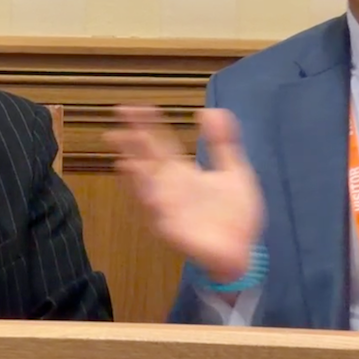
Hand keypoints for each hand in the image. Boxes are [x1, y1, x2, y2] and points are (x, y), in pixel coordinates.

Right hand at [104, 105, 262, 282]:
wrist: (244, 251)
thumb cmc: (236, 214)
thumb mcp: (235, 172)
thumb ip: (223, 143)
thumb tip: (211, 110)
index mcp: (184, 172)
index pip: (160, 142)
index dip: (148, 124)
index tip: (134, 107)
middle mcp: (170, 186)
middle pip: (146, 160)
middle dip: (130, 145)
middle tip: (114, 127)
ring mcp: (168, 207)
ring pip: (146, 187)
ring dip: (136, 175)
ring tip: (125, 160)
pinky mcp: (172, 229)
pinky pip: (158, 215)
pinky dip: (152, 204)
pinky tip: (149, 193)